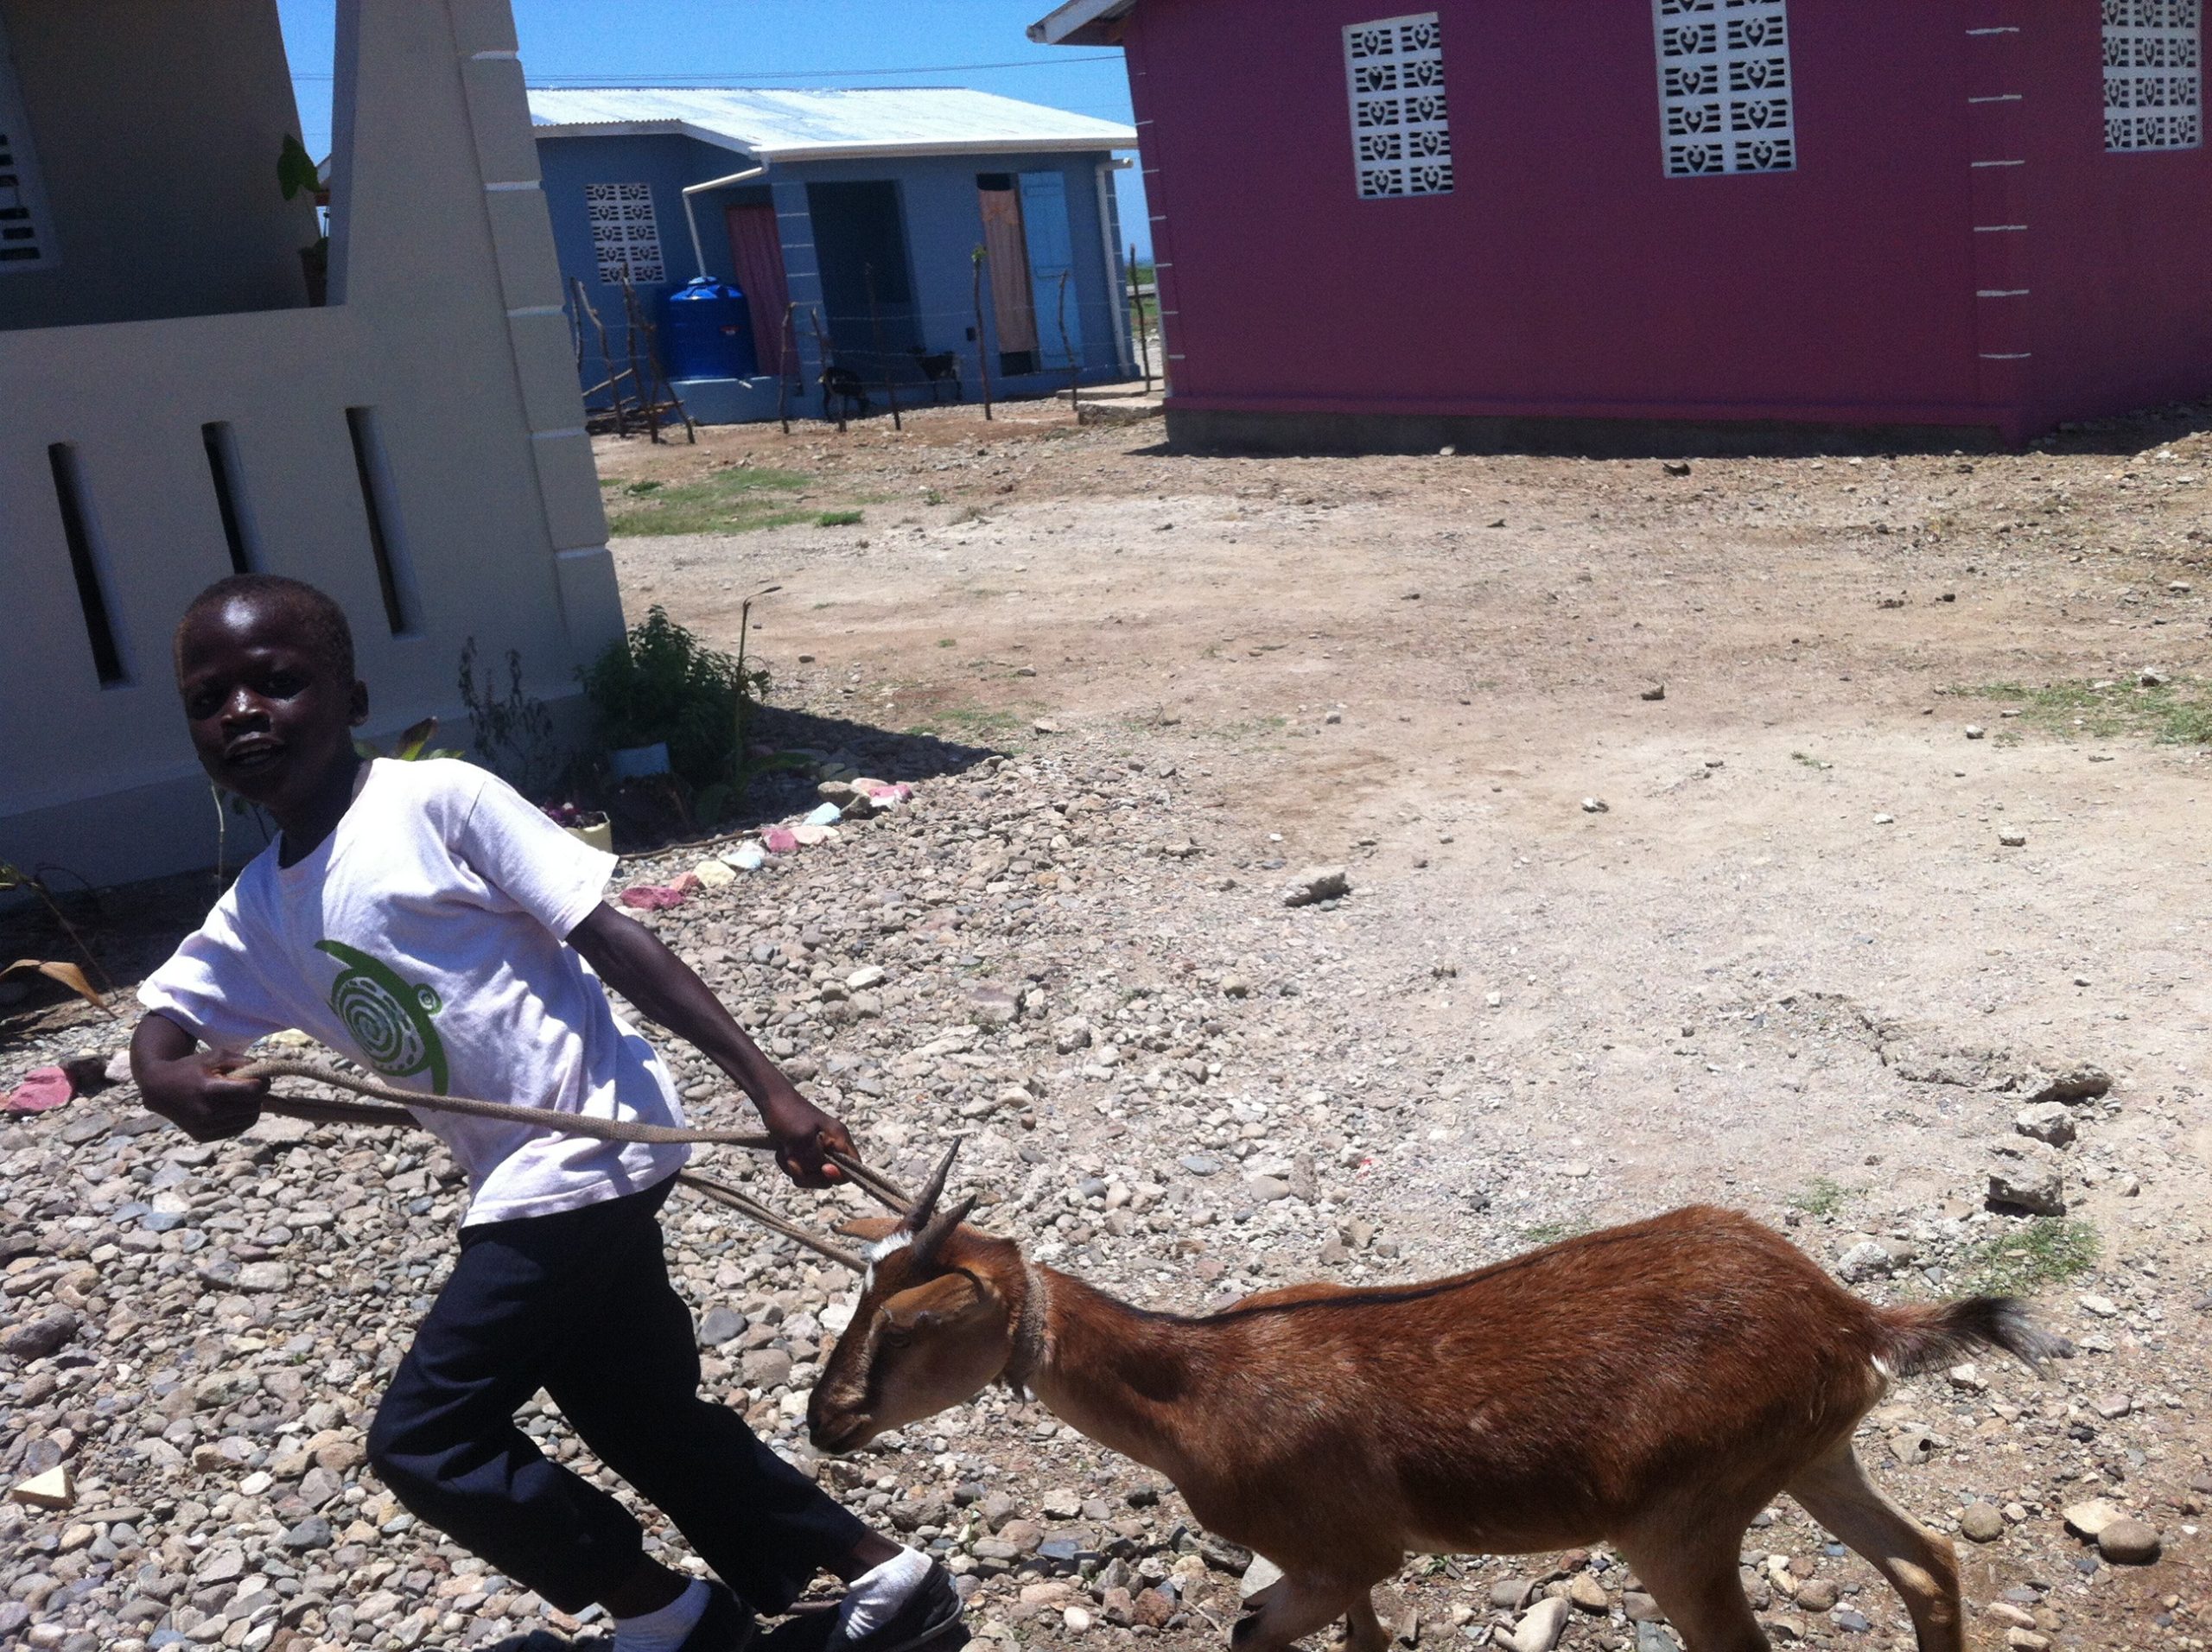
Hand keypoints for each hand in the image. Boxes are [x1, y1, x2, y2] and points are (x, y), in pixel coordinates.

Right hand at [138, 1051, 266, 1142]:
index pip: (252, 1091)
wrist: (159, 1089)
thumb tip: (265, 1073)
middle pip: (254, 1106)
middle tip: (249, 1087)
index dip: (262, 1083)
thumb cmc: (190, 1069)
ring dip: (251, 1107)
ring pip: (249, 1120)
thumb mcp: (215, 1056)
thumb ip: (243, 1061)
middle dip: (257, 1095)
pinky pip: (237, 1129)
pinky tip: (230, 1108)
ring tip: (240, 1097)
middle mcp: (207, 1112)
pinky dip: (240, 1118)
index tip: (260, 1079)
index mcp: (209, 1089)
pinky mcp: (204, 1136)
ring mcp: (205, 1127)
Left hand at [757, 1083, 854, 1188]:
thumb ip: (814, 1158)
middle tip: (793, 1161)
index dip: (839, 1174)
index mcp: (839, 1137)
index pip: (853, 1167)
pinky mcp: (806, 1152)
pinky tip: (782, 1151)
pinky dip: (790, 1164)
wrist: (771, 1100)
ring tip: (785, 1152)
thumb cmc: (788, 1114)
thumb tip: (823, 1171)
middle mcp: (833, 1145)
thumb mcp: (802, 1137)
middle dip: (809, 1174)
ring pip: (812, 1174)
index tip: (822, 1169)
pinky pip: (802, 1169)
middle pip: (829, 1177)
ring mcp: (819, 1150)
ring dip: (796, 1169)